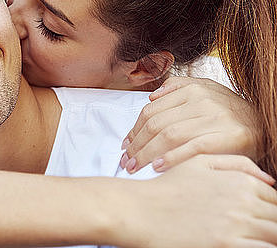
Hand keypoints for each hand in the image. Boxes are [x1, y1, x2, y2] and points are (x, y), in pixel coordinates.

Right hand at [118, 154, 276, 247]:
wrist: (139, 210)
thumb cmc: (167, 188)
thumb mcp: (199, 163)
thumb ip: (237, 165)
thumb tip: (271, 180)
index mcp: (240, 180)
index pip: (275, 200)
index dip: (271, 211)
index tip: (260, 218)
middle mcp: (243, 201)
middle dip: (271, 225)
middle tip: (255, 230)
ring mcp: (236, 224)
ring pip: (275, 235)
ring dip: (269, 237)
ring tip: (250, 238)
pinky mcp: (226, 245)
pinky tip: (244, 245)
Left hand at [120, 76, 259, 172]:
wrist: (265, 125)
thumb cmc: (228, 113)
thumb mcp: (206, 92)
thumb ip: (178, 88)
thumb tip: (152, 95)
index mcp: (193, 89)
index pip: (151, 111)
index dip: (133, 130)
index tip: (125, 144)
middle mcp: (204, 100)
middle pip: (156, 124)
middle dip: (136, 145)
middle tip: (126, 160)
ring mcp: (217, 118)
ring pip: (170, 136)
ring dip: (147, 154)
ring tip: (135, 166)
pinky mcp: (230, 136)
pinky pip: (193, 148)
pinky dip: (172, 158)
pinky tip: (158, 167)